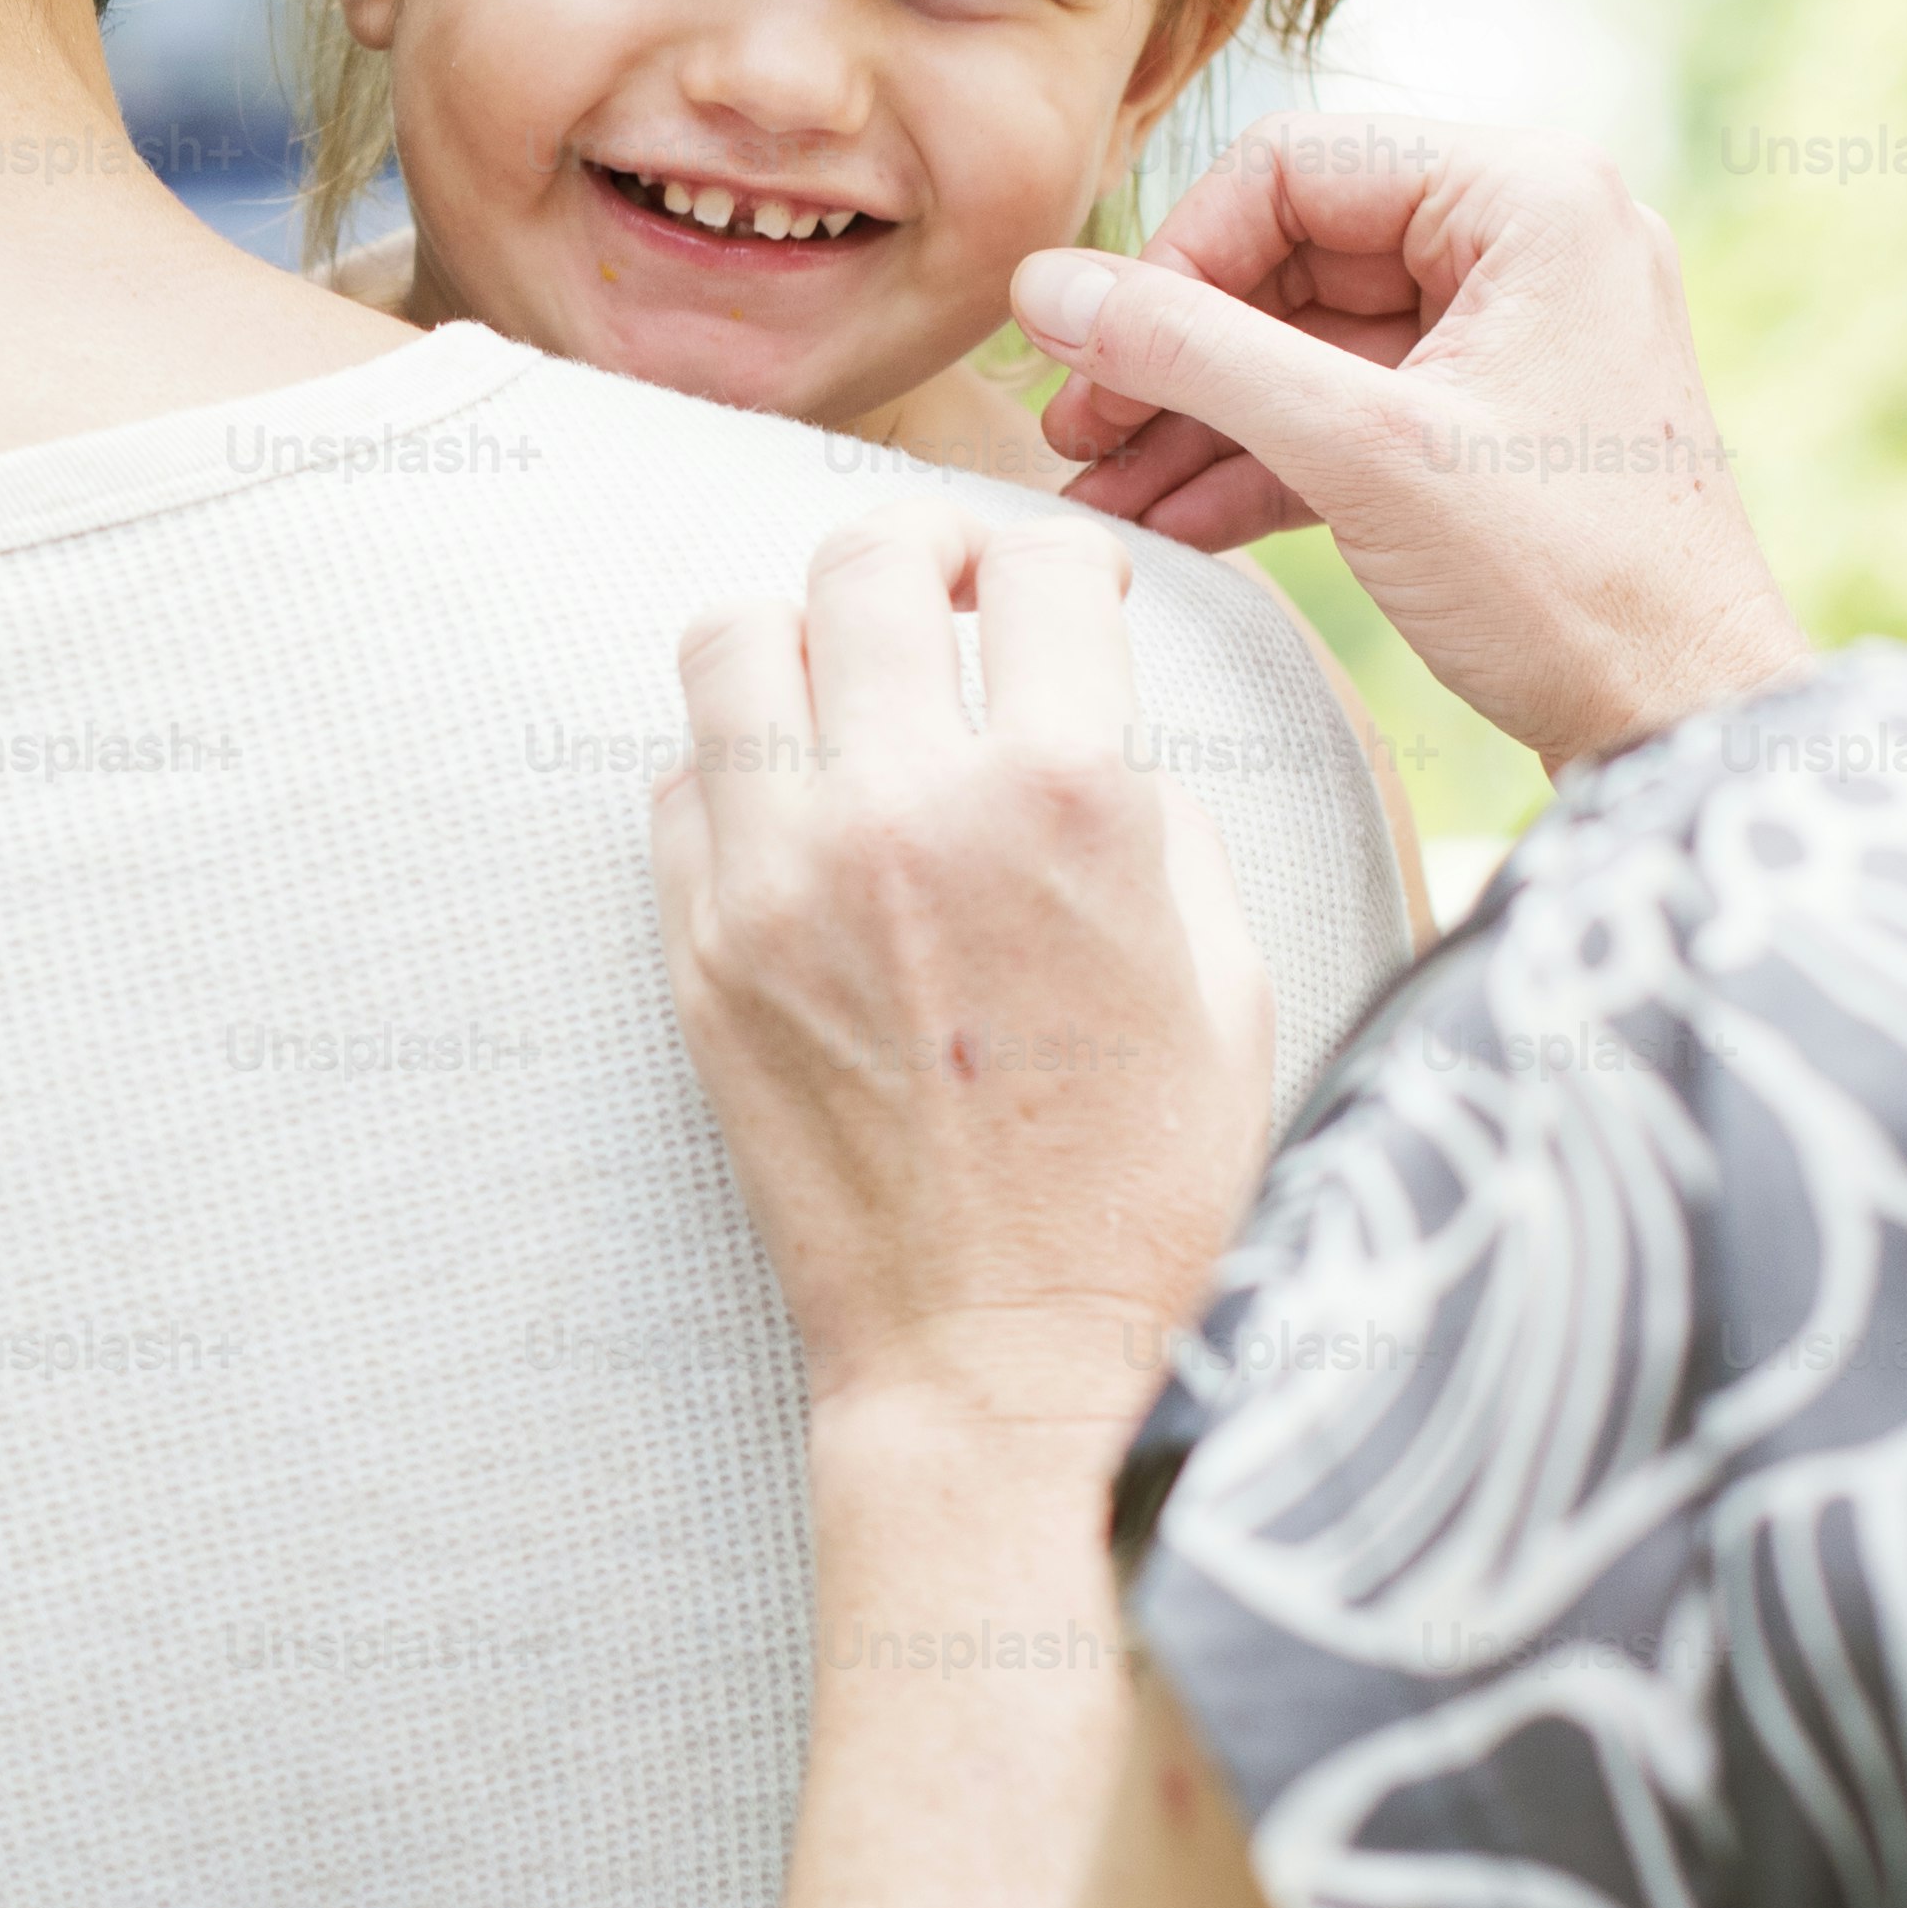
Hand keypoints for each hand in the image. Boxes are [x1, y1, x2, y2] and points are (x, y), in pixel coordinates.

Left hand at [651, 504, 1273, 1438]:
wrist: (1004, 1361)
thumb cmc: (1147, 1189)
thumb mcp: (1226, 977)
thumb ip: (1159, 818)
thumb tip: (1096, 731)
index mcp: (1066, 800)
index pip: (1042, 568)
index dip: (1072, 560)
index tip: (1072, 592)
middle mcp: (907, 810)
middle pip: (868, 561)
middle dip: (925, 545)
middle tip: (951, 588)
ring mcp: (780, 880)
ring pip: (732, 641)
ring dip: (803, 633)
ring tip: (853, 681)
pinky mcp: (701, 955)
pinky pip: (680, 785)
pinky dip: (738, 766)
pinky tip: (802, 811)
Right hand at [1017, 112, 1810, 776]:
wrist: (1689, 731)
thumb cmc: (1569, 585)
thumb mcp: (1360, 454)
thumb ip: (1191, 354)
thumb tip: (1041, 287)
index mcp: (1530, 194)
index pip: (1295, 165)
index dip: (1179, 258)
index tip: (1099, 352)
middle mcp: (1533, 239)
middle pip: (1296, 255)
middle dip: (1179, 354)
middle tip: (1076, 431)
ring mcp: (1520, 334)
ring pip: (1313, 345)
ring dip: (1203, 418)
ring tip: (1099, 492)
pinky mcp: (1501, 424)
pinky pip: (1354, 410)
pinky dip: (1265, 461)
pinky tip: (1170, 520)